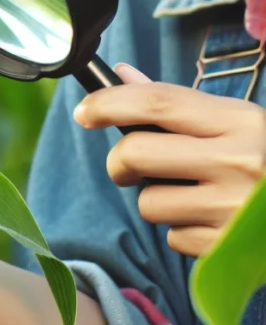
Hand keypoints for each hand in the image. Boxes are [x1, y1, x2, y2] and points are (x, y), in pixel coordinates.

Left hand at [72, 63, 265, 256]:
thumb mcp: (236, 123)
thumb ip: (176, 104)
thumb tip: (121, 75)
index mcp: (240, 122)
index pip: (157, 103)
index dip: (110, 103)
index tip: (84, 112)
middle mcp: (239, 161)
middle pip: (137, 152)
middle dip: (118, 161)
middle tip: (127, 166)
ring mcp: (234, 209)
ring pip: (148, 201)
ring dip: (155, 200)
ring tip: (190, 195)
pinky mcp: (230, 249)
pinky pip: (173, 237)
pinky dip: (181, 230)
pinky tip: (209, 220)